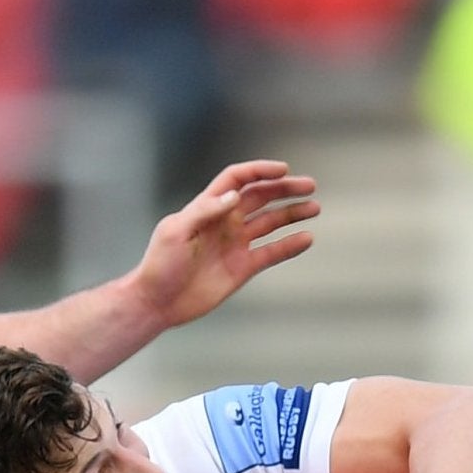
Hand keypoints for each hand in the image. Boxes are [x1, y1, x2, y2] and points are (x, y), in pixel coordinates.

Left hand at [126, 161, 318, 330]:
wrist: (158, 302)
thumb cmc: (160, 264)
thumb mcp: (175, 232)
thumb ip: (205, 211)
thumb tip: (233, 196)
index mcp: (208, 208)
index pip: (238, 180)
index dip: (259, 171)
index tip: (283, 170)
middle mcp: (225, 222)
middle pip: (260, 197)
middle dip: (285, 189)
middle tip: (309, 185)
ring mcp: (235, 244)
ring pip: (270, 222)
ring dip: (292, 213)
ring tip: (314, 208)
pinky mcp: (242, 268)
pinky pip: (271, 253)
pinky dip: (289, 246)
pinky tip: (306, 238)